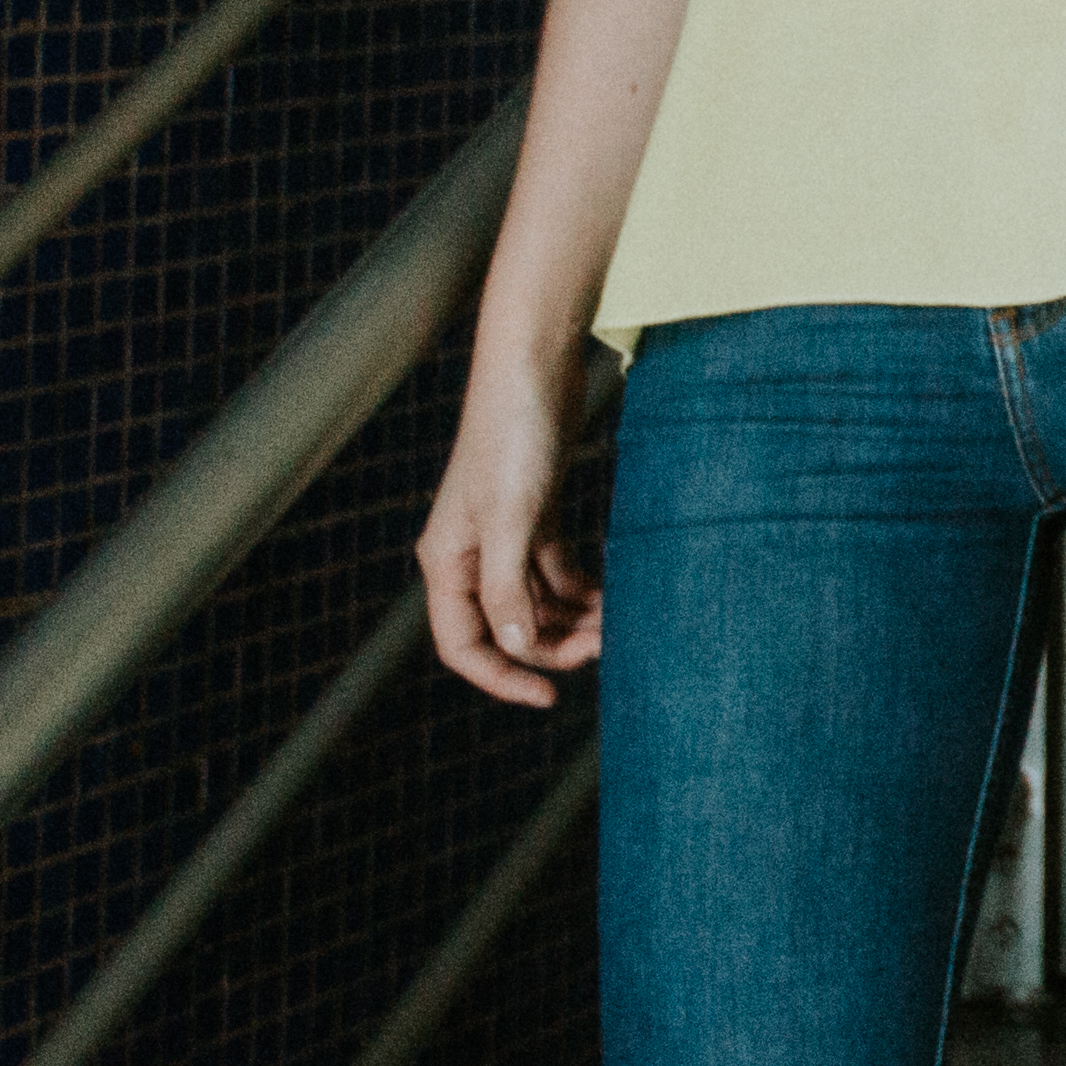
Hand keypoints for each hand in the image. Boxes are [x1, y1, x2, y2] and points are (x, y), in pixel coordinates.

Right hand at [416, 350, 599, 705]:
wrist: (537, 367)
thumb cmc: (514, 435)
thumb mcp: (512, 517)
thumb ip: (509, 587)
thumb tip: (515, 648)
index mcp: (447, 561)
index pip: (463, 644)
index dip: (502, 677)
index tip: (548, 698)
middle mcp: (470, 553)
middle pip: (507, 626)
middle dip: (552, 644)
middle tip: (606, 644)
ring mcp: (503, 534)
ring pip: (536, 600)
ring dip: (573, 617)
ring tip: (618, 619)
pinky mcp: (536, 513)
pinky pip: (557, 570)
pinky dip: (582, 587)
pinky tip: (613, 592)